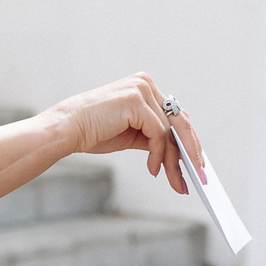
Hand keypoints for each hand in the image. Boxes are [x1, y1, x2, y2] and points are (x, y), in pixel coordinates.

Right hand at [49, 73, 205, 194]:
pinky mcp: (136, 101)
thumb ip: (154, 137)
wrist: (67, 129)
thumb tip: (178, 154)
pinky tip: (152, 169)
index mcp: (145, 87)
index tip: (197, 164)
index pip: (176, 116)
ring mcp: (141, 90)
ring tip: (175, 181)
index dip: (189, 141)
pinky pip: (158, 134)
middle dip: (190, 152)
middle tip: (198, 176)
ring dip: (174, 160)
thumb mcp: (132, 134)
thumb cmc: (95, 132)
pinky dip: (159, 155)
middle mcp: (146, 84)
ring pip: (171, 131)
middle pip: (180, 121)